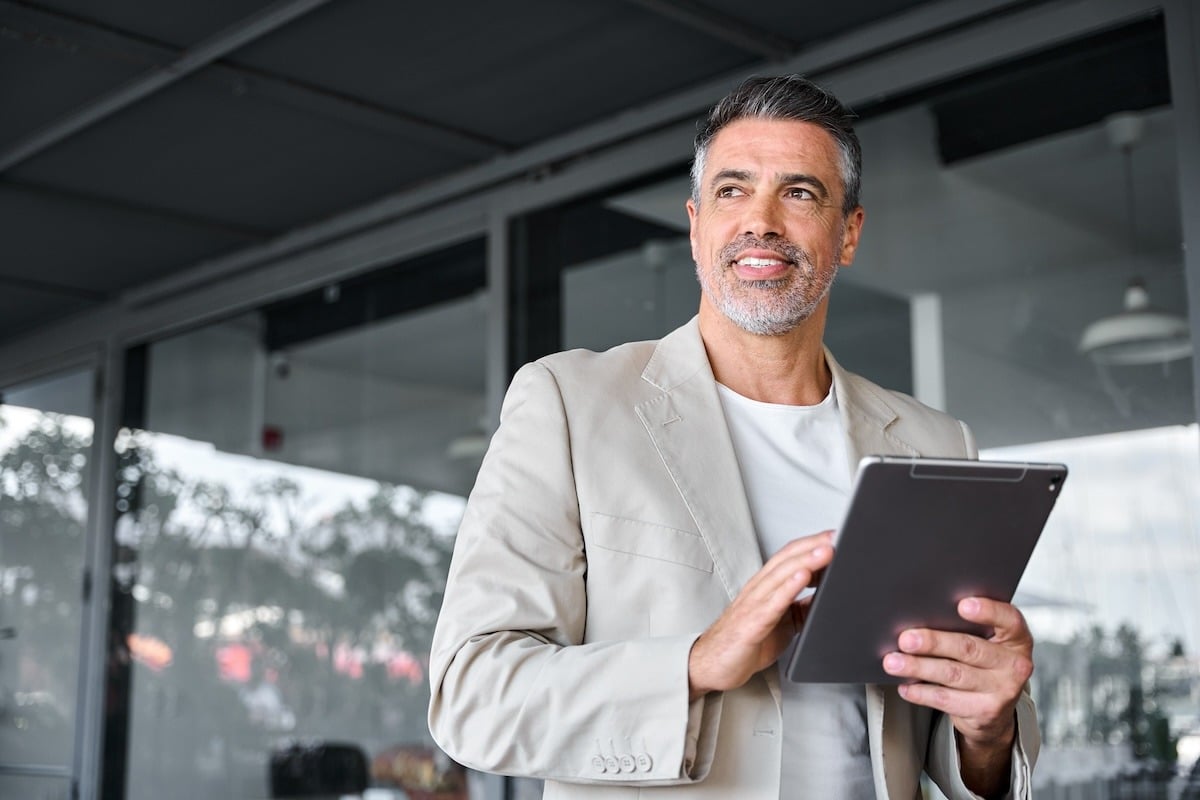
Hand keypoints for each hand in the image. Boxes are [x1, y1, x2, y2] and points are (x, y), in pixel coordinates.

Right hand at [688, 531, 834, 700]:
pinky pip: (772, 603)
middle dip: (812, 546)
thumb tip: (826, 597)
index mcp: (765, 587)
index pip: (788, 556)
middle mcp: (758, 589)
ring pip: (780, 575)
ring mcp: (754, 604)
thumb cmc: (745, 641)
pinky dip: (788, 587)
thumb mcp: (782, 621)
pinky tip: (803, 577)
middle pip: (786, 559)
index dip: (811, 544)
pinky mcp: (752, 623)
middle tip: (834, 537)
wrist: (714, 664)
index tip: (834, 536)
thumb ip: (801, 607)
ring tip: (825, 551)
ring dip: (805, 561)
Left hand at [881, 597, 1033, 795]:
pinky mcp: (985, 712)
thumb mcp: (986, 641)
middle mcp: (1014, 664)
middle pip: (969, 648)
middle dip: (934, 642)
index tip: (962, 605)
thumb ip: (966, 626)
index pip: (1009, 619)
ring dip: (918, 667)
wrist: (995, 709)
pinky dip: (921, 692)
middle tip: (906, 639)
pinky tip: (905, 686)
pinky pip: (946, 699)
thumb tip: (923, 614)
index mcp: (1016, 638)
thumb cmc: (983, 662)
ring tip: (894, 662)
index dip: (987, 611)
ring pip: (953, 674)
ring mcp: (1002, 690)